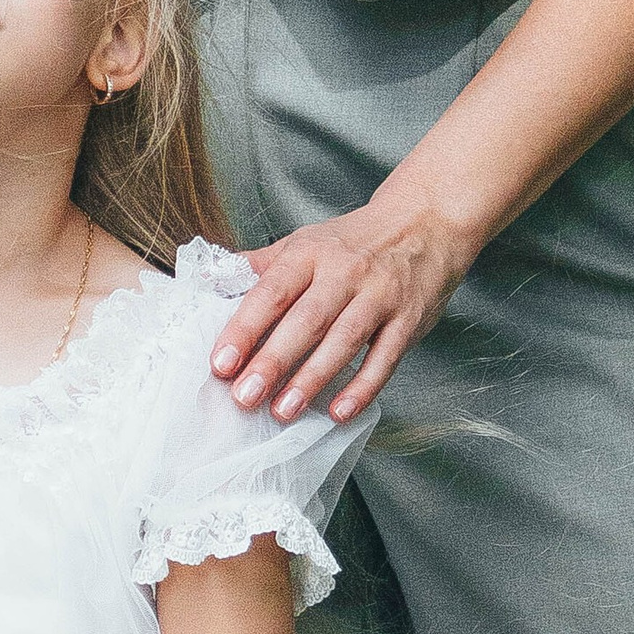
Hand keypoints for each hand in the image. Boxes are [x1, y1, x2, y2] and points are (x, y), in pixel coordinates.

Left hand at [213, 189, 474, 425]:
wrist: (425, 222)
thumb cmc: (354, 241)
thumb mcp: (305, 241)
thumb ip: (260, 265)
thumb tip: (209, 280)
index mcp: (310, 252)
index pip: (272, 291)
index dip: (245, 328)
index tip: (221, 363)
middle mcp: (345, 272)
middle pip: (306, 320)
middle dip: (273, 360)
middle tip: (245, 396)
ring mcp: (380, 296)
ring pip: (344, 341)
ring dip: (312, 379)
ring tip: (284, 411)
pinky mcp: (408, 319)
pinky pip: (385, 358)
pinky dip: (363, 387)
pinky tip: (339, 411)